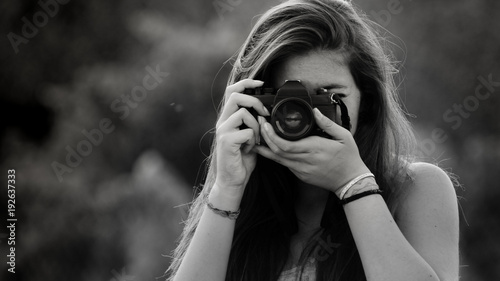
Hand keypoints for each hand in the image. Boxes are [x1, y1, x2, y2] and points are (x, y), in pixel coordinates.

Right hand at [214, 79, 269, 196]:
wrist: (232, 181)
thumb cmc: (242, 160)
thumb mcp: (250, 137)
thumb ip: (253, 123)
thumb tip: (266, 111)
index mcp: (228, 118)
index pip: (232, 91)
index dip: (246, 83)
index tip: (261, 83)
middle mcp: (222, 122)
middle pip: (235, 96)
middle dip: (254, 101)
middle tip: (264, 114)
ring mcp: (223, 131)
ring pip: (242, 113)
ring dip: (255, 125)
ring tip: (256, 139)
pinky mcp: (226, 141)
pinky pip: (246, 131)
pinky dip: (253, 140)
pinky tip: (251, 149)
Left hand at [254, 108, 369, 196]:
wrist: (350, 181)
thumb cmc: (348, 158)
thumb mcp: (344, 136)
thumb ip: (328, 123)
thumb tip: (315, 111)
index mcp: (315, 148)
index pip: (286, 145)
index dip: (272, 135)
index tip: (265, 124)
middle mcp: (305, 160)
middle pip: (277, 151)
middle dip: (265, 137)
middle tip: (258, 125)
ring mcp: (301, 170)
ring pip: (277, 159)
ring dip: (265, 148)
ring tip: (257, 136)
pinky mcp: (300, 175)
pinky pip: (284, 164)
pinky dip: (274, 155)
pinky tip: (269, 148)